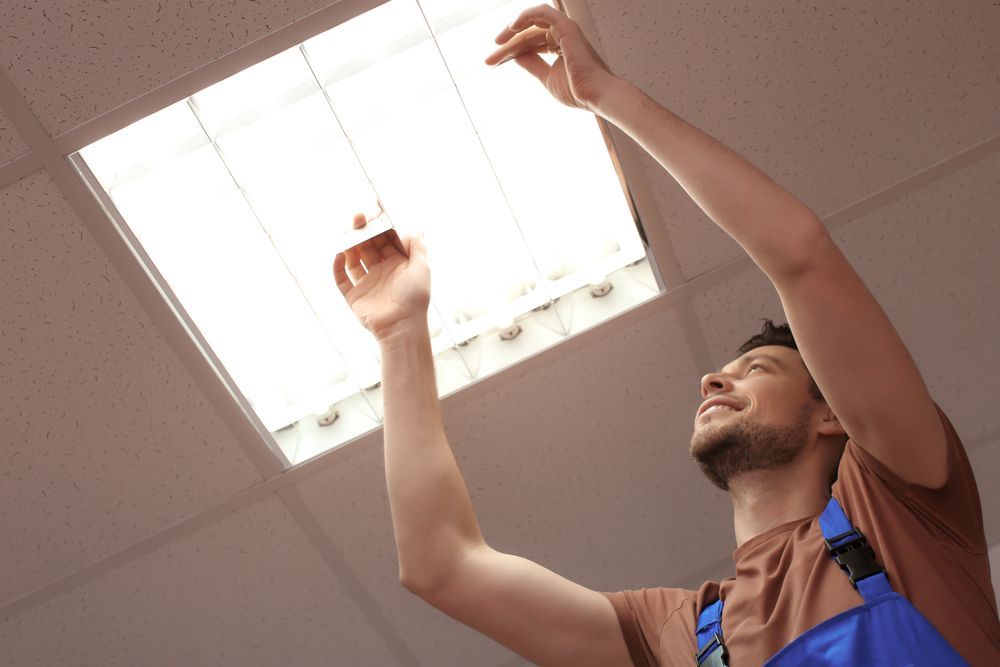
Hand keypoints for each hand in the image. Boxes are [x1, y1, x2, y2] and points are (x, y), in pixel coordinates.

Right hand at [333, 213, 430, 341]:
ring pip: (353, 260)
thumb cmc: (415, 298)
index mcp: (398, 265)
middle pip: (368, 247)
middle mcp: (381, 272)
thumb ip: (417, 247)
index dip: (380, 228)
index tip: (374, 214)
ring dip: (349, 246)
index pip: (386, 241)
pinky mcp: (354, 296)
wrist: (401, 326)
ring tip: (347, 233)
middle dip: (363, 232)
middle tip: (358, 218)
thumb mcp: (422, 268)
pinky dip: (337, 266)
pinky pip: (341, 279)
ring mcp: (367, 284)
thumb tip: (413, 229)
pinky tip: (339, 254)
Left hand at [484, 4, 615, 111]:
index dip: (511, 51)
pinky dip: (526, 17)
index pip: (530, 44)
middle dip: (507, 47)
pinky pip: (542, 13)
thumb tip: (516, 55)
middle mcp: (563, 36)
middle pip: (527, 36)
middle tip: (490, 60)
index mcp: (560, 47)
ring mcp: (565, 30)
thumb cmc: (578, 91)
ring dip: (511, 36)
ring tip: (497, 46)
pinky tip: (511, 28)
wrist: (595, 96)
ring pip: (531, 27)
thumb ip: (532, 64)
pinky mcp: (566, 28)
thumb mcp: (546, 77)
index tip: (494, 62)